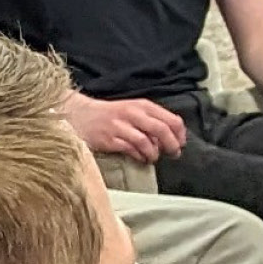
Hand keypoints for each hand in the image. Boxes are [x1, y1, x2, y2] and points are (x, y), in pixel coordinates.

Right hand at [70, 91, 188, 163]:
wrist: (81, 115)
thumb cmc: (113, 115)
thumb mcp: (135, 111)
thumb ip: (154, 121)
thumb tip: (174, 138)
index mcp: (143, 106)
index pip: (171, 119)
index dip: (180, 134)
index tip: (181, 143)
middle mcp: (133, 113)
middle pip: (162, 130)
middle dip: (172, 145)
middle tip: (174, 154)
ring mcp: (120, 126)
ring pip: (146, 142)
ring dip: (154, 153)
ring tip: (153, 157)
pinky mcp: (109, 139)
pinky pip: (131, 150)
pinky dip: (140, 156)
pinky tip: (140, 158)